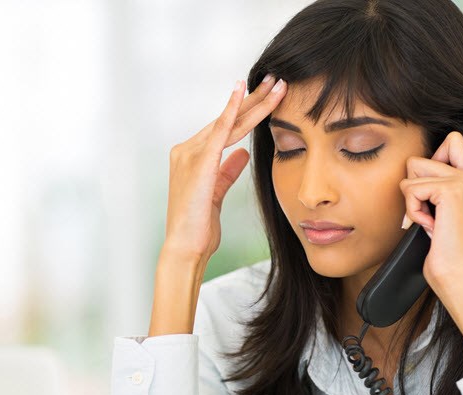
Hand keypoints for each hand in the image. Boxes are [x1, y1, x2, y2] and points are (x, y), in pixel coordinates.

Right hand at [163, 74, 286, 262]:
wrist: (186, 248)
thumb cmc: (199, 226)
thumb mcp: (217, 193)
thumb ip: (227, 169)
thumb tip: (243, 152)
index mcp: (192, 156)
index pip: (225, 127)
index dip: (248, 110)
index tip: (269, 96)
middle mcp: (188, 149)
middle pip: (228, 118)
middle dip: (255, 98)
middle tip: (276, 79)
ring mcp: (191, 153)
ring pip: (230, 121)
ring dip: (255, 102)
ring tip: (276, 84)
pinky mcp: (199, 162)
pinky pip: (219, 130)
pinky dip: (231, 109)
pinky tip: (242, 92)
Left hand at [399, 131, 462, 293]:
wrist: (458, 275)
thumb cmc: (448, 250)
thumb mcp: (444, 212)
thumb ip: (438, 187)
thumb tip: (413, 169)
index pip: (452, 141)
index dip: (429, 161)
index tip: (430, 192)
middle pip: (419, 158)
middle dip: (413, 188)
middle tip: (428, 213)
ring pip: (412, 171)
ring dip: (412, 201)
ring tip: (429, 221)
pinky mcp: (450, 190)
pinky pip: (411, 188)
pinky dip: (412, 210)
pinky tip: (428, 226)